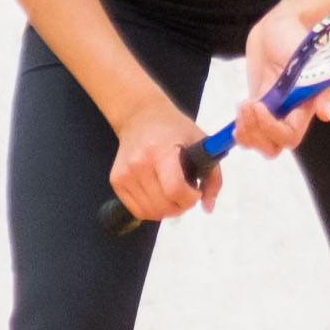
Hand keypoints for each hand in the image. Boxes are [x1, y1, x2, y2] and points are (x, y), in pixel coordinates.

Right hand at [107, 103, 221, 228]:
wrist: (140, 116)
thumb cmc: (174, 129)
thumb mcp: (200, 142)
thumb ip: (213, 177)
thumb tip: (208, 208)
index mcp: (160, 150)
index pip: (174, 189)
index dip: (190, 198)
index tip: (196, 191)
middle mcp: (139, 163)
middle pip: (163, 205)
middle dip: (181, 206)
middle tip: (187, 194)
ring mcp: (124, 173)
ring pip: (150, 212)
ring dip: (167, 210)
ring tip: (173, 193)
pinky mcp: (116, 181)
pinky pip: (137, 210)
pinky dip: (152, 209)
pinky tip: (159, 195)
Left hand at [227, 0, 329, 158]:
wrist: (281, 26)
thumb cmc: (299, 41)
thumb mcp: (313, 64)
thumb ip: (321, 91)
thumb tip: (325, 116)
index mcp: (303, 110)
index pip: (288, 136)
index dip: (271, 128)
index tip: (258, 106)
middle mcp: (288, 115)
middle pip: (272, 146)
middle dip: (256, 133)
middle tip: (247, 108)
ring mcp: (272, 111)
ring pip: (258, 141)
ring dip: (246, 131)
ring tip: (242, 107)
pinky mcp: (257, 103)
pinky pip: (248, 127)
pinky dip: (240, 126)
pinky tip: (240, 110)